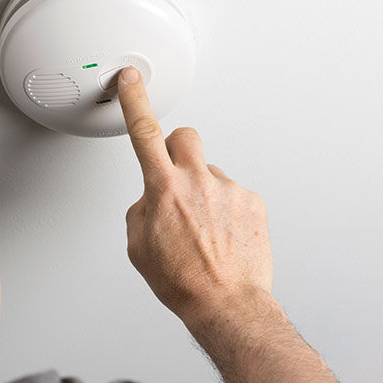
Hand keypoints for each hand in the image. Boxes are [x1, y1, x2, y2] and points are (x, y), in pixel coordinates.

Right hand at [117, 66, 273, 324]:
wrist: (226, 302)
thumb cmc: (184, 280)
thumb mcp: (139, 246)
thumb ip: (142, 209)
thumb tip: (152, 198)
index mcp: (164, 188)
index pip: (144, 131)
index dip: (134, 101)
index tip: (130, 80)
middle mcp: (198, 181)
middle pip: (185, 135)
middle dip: (176, 147)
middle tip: (177, 175)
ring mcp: (228, 189)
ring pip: (210, 172)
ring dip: (204, 191)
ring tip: (205, 229)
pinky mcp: (252, 200)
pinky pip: (232, 193)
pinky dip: (226, 209)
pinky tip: (223, 234)